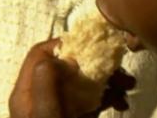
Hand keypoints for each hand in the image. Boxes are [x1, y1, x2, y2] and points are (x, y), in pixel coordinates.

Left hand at [9, 39, 135, 117]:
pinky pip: (90, 97)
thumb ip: (47, 88)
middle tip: (119, 70)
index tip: (90, 48)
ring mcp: (59, 104)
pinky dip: (108, 96)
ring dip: (107, 79)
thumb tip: (60, 57)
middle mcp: (42, 94)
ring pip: (82, 79)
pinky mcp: (74, 114)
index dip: (64, 45)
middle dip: (96, 64)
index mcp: (28, 92)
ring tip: (128, 87)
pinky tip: (122, 104)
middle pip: (67, 65)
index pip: (40, 55)